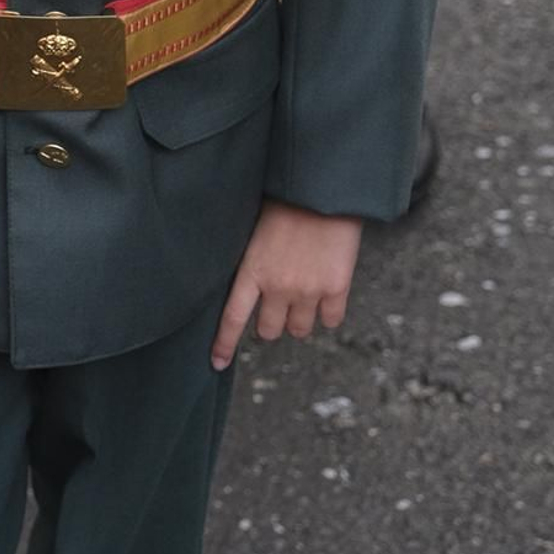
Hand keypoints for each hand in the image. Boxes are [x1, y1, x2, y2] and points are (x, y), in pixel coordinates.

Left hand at [211, 203, 362, 372]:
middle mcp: (278, 287)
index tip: (216, 363)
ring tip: (302, 298)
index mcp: (252, 271)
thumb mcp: (256, 234)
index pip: (232, 318)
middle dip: (271, 322)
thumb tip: (251, 287)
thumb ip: (252, 264)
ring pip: (299, 330)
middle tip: (277, 307)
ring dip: (299, 320)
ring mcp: (308, 291)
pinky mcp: (336, 288)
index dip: (224, 344)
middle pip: (268, 331)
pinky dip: (327, 314)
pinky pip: (330, 320)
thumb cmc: (286, 203)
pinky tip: (326, 296)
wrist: (325, 190)